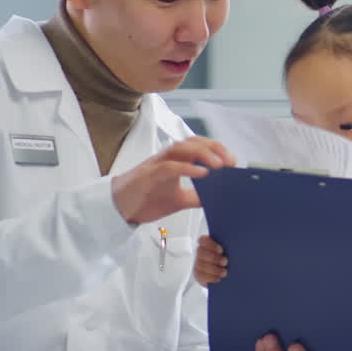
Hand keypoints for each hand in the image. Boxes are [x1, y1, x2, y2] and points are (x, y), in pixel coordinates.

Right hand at [111, 137, 234, 224]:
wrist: (118, 208)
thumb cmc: (146, 199)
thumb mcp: (179, 200)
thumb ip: (198, 196)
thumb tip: (219, 198)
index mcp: (176, 161)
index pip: (200, 146)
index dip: (218, 150)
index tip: (233, 163)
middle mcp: (168, 157)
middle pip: (194, 142)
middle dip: (215, 148)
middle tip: (230, 162)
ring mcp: (157, 164)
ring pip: (182, 148)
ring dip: (204, 154)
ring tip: (219, 165)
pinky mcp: (149, 175)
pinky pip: (170, 166)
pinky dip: (187, 168)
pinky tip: (202, 174)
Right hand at [194, 235, 227, 286]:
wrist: (229, 272)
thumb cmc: (231, 257)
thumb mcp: (231, 250)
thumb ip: (232, 246)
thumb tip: (240, 245)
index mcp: (208, 243)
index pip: (203, 240)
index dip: (211, 244)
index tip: (221, 250)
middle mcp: (201, 252)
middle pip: (201, 252)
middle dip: (213, 257)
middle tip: (225, 261)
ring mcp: (198, 263)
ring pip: (201, 265)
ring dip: (214, 269)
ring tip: (225, 272)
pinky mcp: (199, 274)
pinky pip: (201, 276)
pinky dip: (210, 278)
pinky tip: (219, 279)